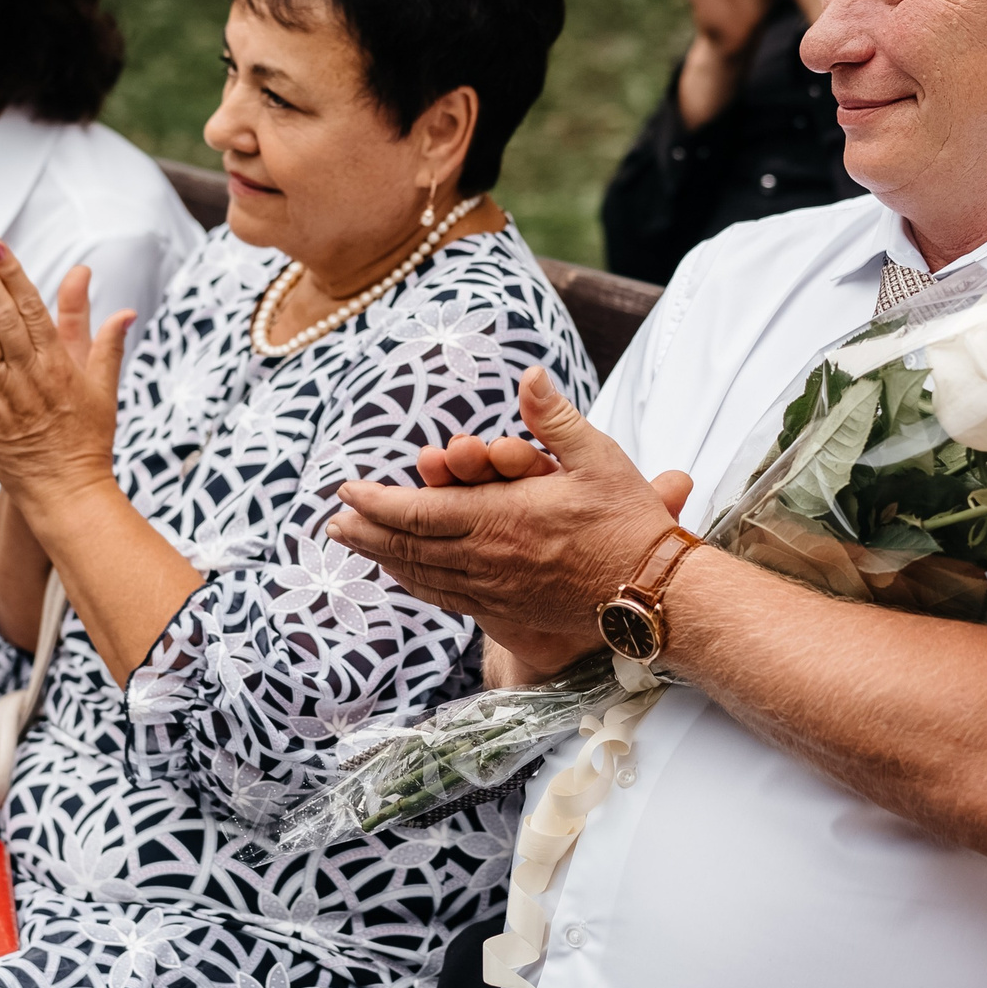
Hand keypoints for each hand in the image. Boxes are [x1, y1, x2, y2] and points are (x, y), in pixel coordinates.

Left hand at [0, 216, 128, 510]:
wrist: (69, 493)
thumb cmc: (86, 438)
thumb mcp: (102, 384)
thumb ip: (101, 337)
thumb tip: (117, 301)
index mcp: (60, 361)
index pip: (32, 303)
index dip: (9, 268)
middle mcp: (31, 372)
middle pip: (2, 313)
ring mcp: (4, 395)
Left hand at [328, 367, 693, 678]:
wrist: (651, 593)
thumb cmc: (628, 522)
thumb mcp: (596, 457)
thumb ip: (554, 417)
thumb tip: (528, 374)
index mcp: (500, 517)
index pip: (418, 512)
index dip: (376, 504)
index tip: (346, 494)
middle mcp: (487, 558)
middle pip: (409, 547)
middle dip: (367, 533)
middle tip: (335, 525)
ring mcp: (495, 590)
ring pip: (423, 575)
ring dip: (384, 559)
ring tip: (358, 548)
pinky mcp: (508, 612)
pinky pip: (448, 599)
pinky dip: (418, 584)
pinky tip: (407, 577)